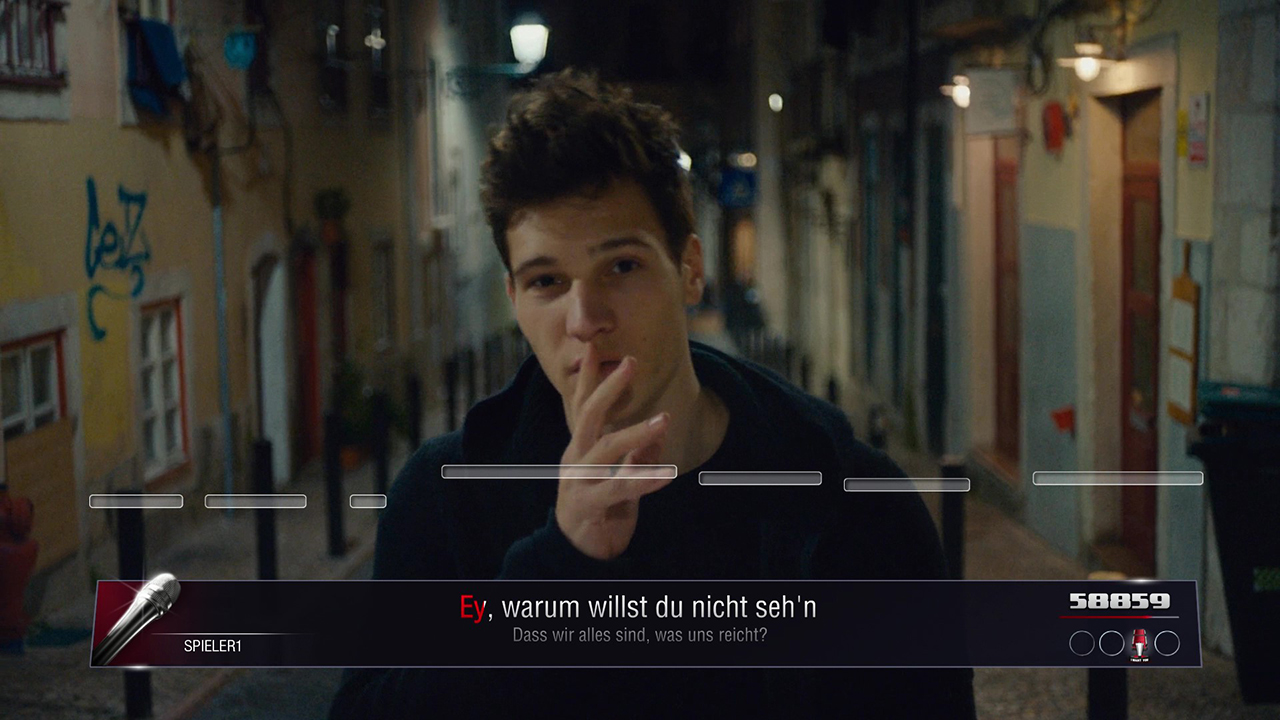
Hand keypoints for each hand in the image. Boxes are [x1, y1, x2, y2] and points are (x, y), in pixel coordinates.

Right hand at [555, 345, 671, 559]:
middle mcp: (575, 458)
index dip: (590, 377)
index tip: (594, 347)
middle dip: (609, 387)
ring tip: (663, 420)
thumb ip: (638, 452)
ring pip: (606, 449)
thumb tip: (660, 425)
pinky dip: (646, 479)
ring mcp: (579, 481)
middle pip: (589, 415)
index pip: (583, 405)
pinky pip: (620, 488)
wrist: (577, 552)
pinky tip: (668, 473)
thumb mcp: (618, 475)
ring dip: (636, 432)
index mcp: (580, 448)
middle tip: (630, 362)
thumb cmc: (598, 508)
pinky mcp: (590, 505)